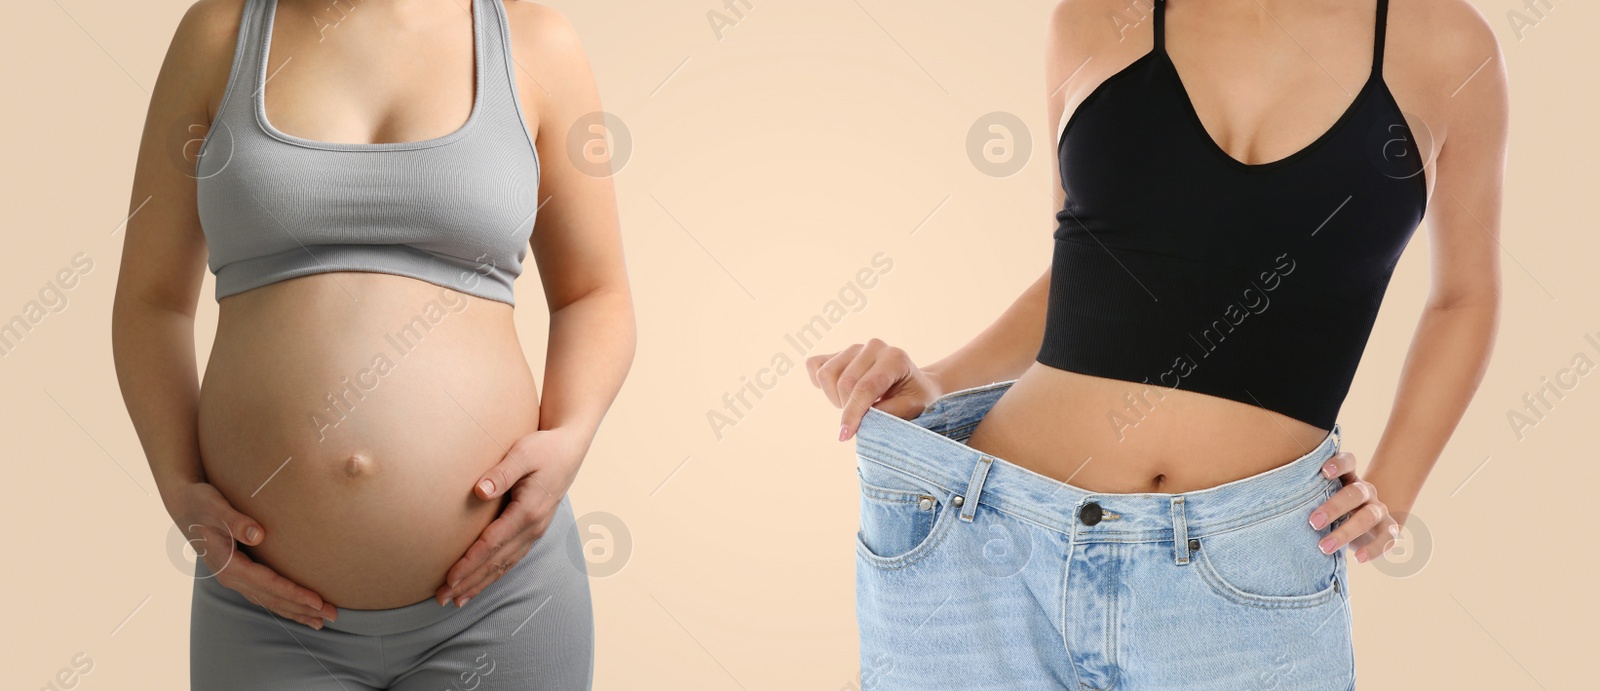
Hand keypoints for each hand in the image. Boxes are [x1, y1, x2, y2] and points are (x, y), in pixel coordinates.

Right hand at [167, 481, 335, 628]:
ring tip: (320, 622)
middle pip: (272, 599)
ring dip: (294, 611)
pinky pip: (263, 594)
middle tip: (332, 616)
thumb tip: (257, 534)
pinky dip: (282, 603)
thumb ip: (235, 521)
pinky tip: (297, 609)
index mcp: (228, 565)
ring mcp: (234, 578)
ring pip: (268, 601)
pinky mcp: (238, 573)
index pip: (268, 584)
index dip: (294, 594)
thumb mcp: (215, 507)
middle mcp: (231, 577)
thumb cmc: (202, 503)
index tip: (317, 601)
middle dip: (301, 609)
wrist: (184, 505)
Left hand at [437, 427, 587, 605]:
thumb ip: (502, 473)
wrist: (570, 449)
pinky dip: (494, 574)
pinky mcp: (534, 530)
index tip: (449, 578)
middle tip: (442, 599)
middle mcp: (533, 527)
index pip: (492, 543)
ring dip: (480, 584)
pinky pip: (512, 558)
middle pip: (496, 562)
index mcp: (528, 511)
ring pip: (505, 565)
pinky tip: (481, 582)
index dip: (470, 563)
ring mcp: (535, 531)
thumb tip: (479, 491)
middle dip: (469, 582)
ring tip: (457, 600)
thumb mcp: (523, 452)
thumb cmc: (544, 448)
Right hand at [806, 338, 943, 441]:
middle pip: (844, 383)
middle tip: (859, 420)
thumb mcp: (911, 409)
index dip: (852, 413)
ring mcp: (855, 347)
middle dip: (846, 409)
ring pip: (826, 374)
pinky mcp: (840, 352)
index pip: (865, 387)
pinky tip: (836, 394)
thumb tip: (860, 420)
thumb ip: (886, 413)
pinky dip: (820, 383)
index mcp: (894, 358)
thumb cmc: (915, 398)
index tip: (845, 436)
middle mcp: (874, 347)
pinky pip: (815, 365)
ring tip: (853, 405)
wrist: (914, 383)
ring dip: (834, 398)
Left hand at [1308, 451, 1401, 563]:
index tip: (1323, 472)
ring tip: (1323, 547)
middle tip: (1313, 522)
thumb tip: (1274, 504)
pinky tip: (1357, 558)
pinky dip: (1373, 549)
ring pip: (1368, 517)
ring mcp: (1379, 509)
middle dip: (1334, 507)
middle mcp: (1366, 491)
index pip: (1349, 462)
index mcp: (1348, 478)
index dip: (1339, 464)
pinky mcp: (1388, 530)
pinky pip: (1387, 538)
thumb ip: (1308, 496)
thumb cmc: (1332, 510)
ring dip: (1346, 532)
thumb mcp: (1321, 499)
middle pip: (1355, 493)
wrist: (1364, 527)